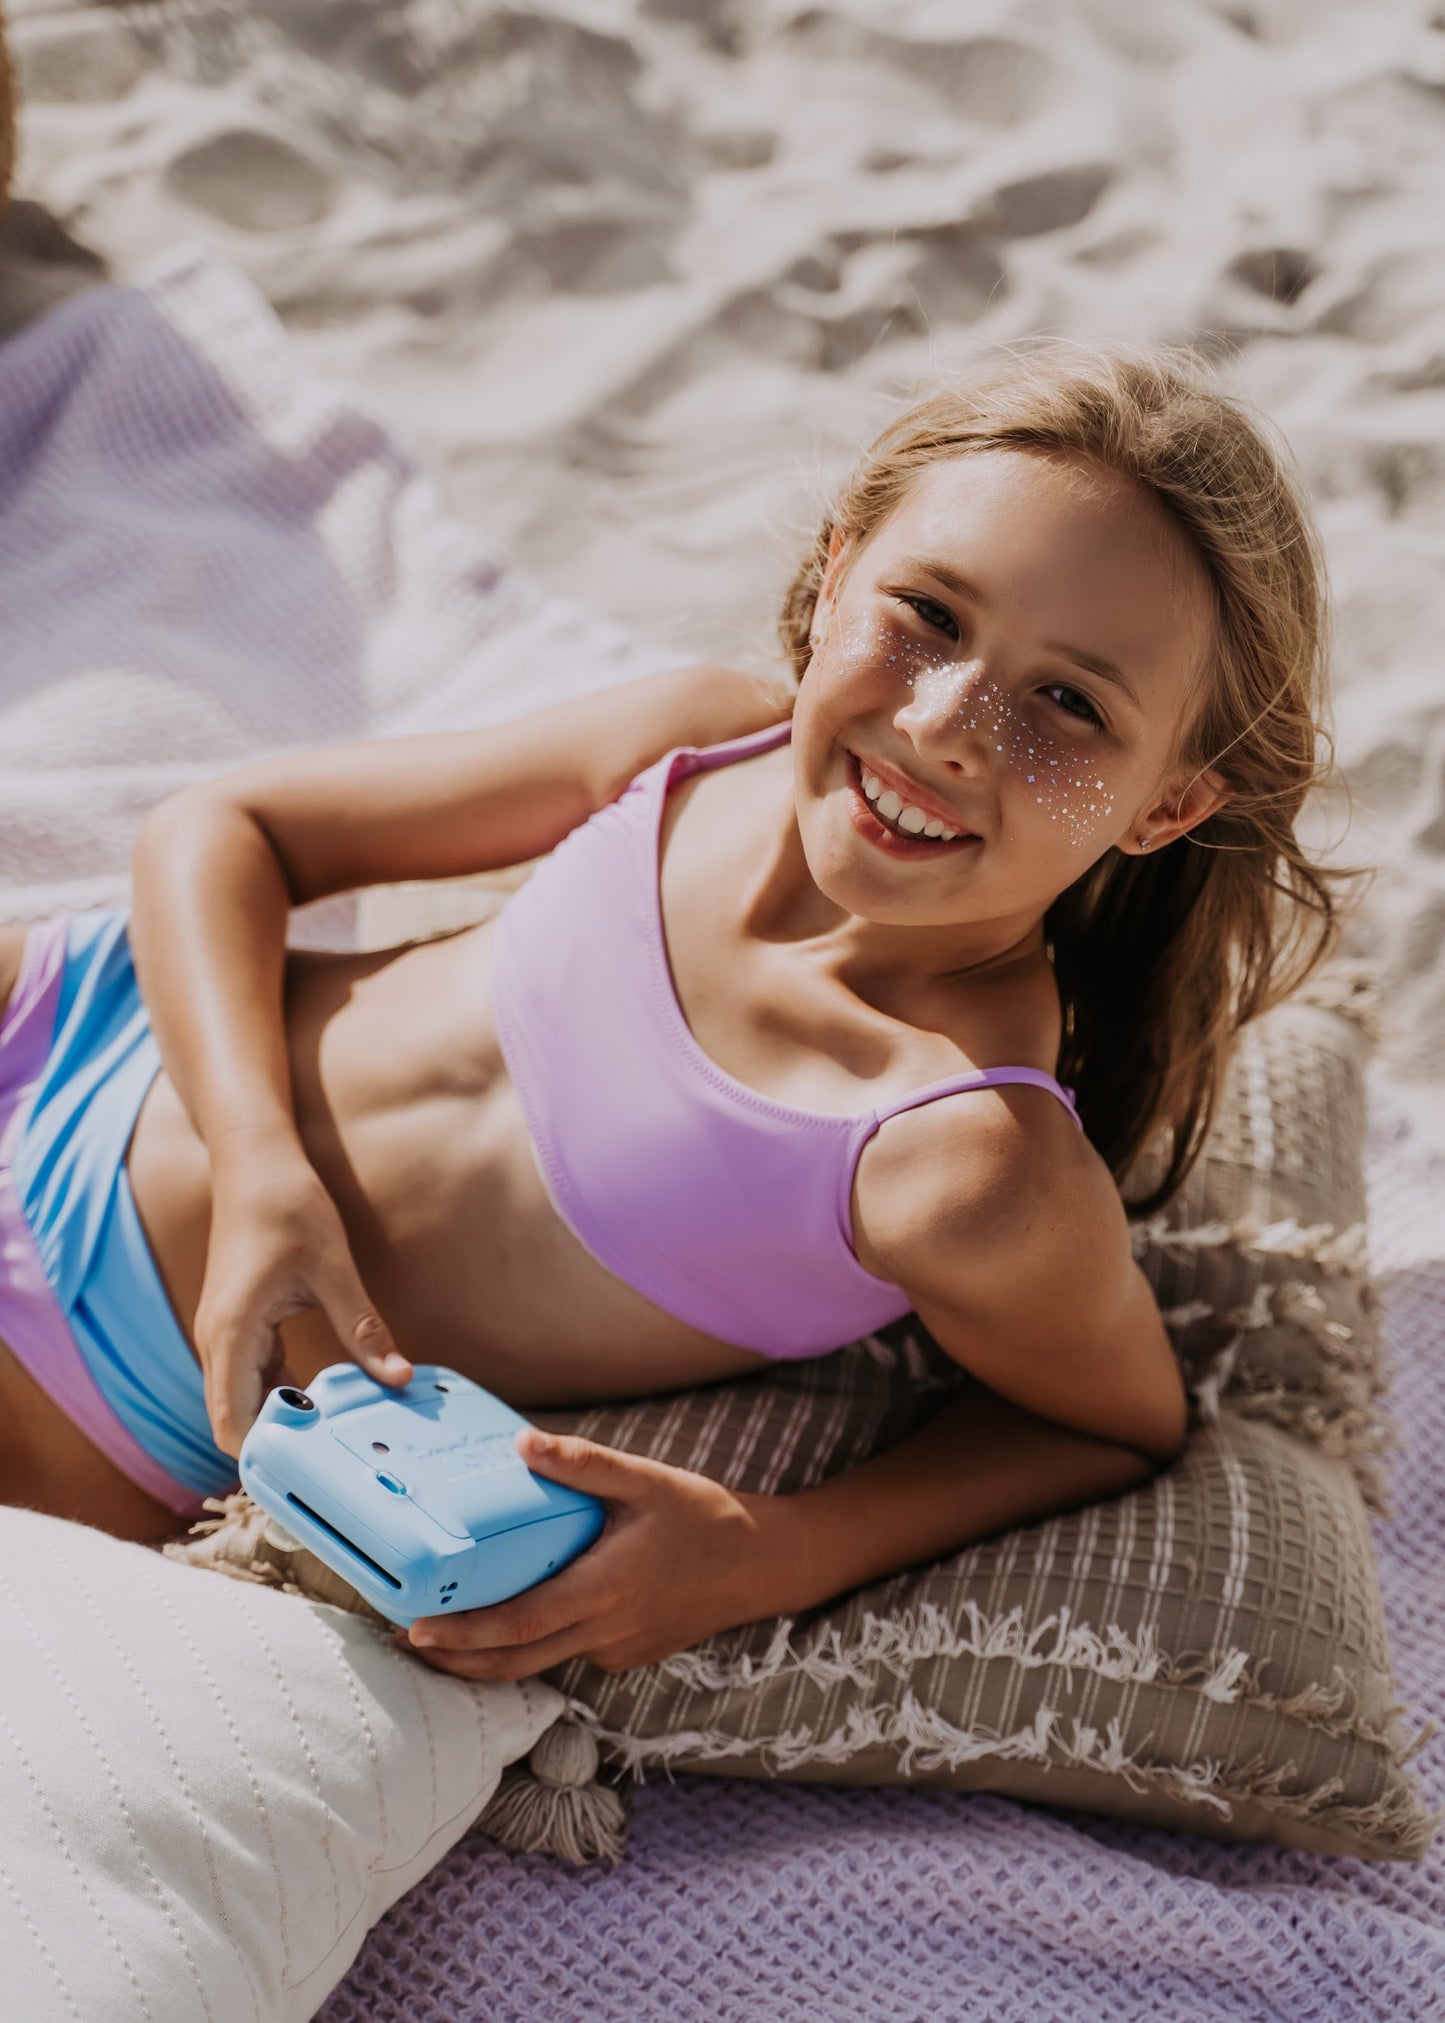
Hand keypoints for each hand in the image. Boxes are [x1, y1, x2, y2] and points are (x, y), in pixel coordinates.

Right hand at [196, 1136, 411, 1457]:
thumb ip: (363, 1328)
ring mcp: (226, 1334)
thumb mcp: (333, 1269)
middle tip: (334, 1464)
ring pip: (246, 1400)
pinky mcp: (240, 1325)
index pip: (232, 1423)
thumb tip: (398, 1377)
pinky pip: (255, 1377)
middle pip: (235, 1420)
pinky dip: (284, 1394)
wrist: (256, 1163)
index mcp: (232, 1333)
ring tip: (337, 1439)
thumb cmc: (288, 1205)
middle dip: (278, 1446)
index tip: (309, 1474)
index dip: (263, 1457)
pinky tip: (326, 1400)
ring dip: (283, 1420)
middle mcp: (218, 1341)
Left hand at [394, 1430, 778, 1680]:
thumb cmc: (706, 1519)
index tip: (418, 1632)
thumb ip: (584, 1464)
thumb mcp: (647, 1481)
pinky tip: (513, 1615)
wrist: (763, 1565)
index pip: (520, 1626)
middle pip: (515, 1663)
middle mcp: (606, 1632)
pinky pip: (568, 1652)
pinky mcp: (626, 1652)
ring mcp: (616, 1650)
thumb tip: (523, 1444)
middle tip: (403, 1642)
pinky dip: (532, 1644)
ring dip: (487, 1658)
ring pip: (538, 1664)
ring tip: (440, 1637)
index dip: (466, 1637)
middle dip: (456, 1661)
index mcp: (605, 1592)